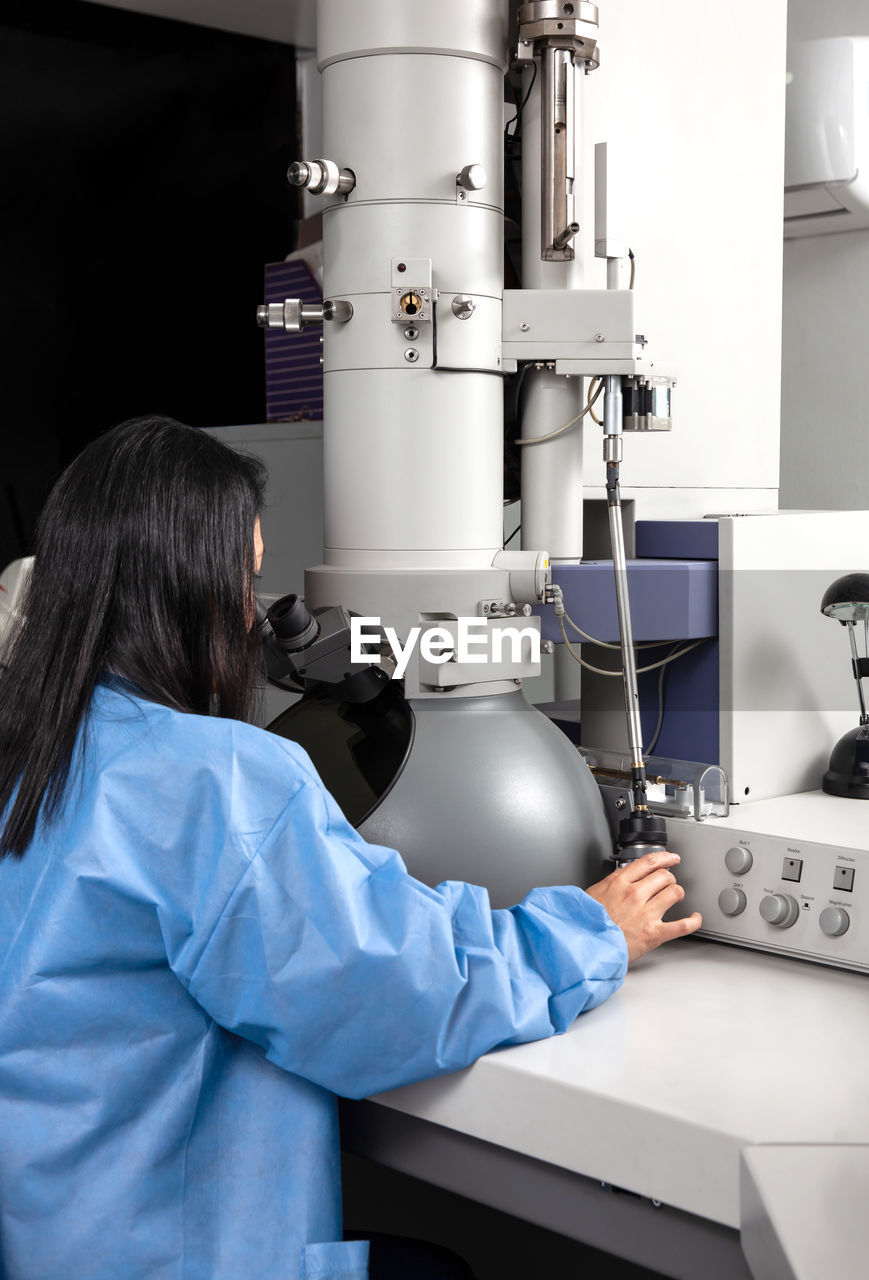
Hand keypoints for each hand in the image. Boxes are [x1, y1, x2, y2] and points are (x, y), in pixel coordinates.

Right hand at [584, 850, 701, 963]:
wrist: (586, 945)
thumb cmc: (587, 923)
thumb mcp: (593, 893)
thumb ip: (611, 883)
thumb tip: (622, 878)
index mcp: (619, 882)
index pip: (649, 862)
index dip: (665, 858)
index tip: (671, 858)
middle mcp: (635, 894)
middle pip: (664, 875)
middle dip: (669, 877)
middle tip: (669, 882)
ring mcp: (646, 913)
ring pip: (674, 892)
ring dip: (677, 893)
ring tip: (676, 896)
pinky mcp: (654, 934)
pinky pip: (682, 925)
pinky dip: (693, 921)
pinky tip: (695, 918)